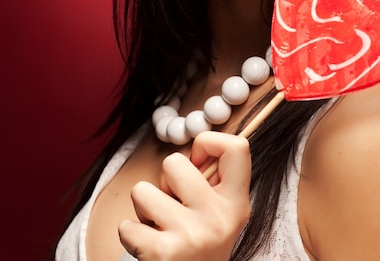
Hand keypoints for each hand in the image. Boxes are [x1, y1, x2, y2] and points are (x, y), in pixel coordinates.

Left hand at [118, 132, 250, 260]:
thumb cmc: (201, 245)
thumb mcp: (222, 213)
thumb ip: (214, 180)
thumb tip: (198, 148)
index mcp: (236, 203)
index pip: (237, 147)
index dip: (208, 144)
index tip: (198, 164)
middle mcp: (218, 218)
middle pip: (174, 161)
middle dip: (165, 181)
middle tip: (174, 205)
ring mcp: (191, 235)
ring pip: (142, 190)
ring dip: (145, 208)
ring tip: (160, 225)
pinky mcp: (163, 253)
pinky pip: (126, 225)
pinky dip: (131, 234)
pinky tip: (148, 244)